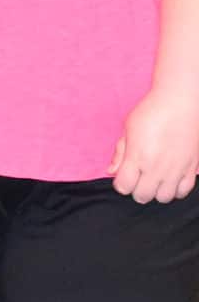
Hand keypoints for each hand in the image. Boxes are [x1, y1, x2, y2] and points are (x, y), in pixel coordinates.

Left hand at [109, 85, 198, 203]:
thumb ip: (120, 153)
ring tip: (153, 179)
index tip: (123, 176)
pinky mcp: (191, 169)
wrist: (179, 104)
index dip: (120, 184)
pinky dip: (174, 190)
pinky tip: (169, 179)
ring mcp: (176, 170)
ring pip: (163, 198)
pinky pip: (183, 192)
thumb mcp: (128, 129)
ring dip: (155, 191)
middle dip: (135, 190)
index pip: (124, 187)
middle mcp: (157, 168)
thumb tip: (111, 171)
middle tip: (137, 178)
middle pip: (142, 196)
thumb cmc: (150, 112)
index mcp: (137, 157)